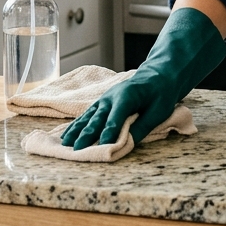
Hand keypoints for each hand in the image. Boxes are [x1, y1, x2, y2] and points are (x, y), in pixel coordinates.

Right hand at [59, 6, 225, 150]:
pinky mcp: (102, 102)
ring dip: (76, 131)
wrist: (158, 74)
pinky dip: (77, 124)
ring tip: (65, 144)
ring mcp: (104, 99)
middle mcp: (111, 97)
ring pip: (88, 117)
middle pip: (96, 119)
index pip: (114, 120)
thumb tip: (125, 144)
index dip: (108, 135)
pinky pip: (87, 114)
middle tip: (75, 150)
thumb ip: (141, 127)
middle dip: (85, 136)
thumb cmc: (160, 93)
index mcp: (126, 97)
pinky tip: (67, 134)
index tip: (101, 149)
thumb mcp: (158, 111)